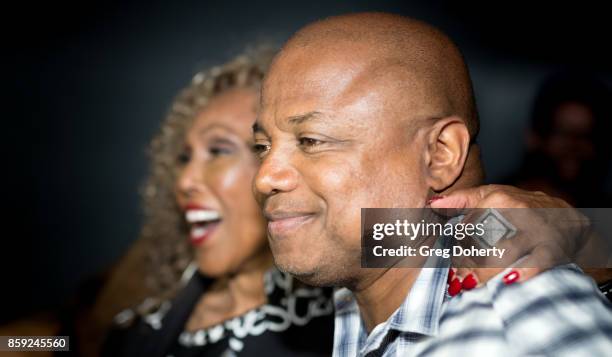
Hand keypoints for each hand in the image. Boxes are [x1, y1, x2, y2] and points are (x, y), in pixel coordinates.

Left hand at [429, 184, 590, 292]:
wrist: (567, 218)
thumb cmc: (520, 206)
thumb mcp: (490, 195)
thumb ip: (459, 201)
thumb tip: (431, 204)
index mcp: (496, 200)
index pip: (466, 230)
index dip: (455, 252)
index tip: (450, 269)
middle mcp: (515, 212)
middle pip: (480, 243)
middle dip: (466, 266)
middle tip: (457, 282)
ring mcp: (535, 231)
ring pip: (502, 254)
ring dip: (484, 273)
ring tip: (471, 286)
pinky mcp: (553, 249)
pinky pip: (535, 263)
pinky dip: (522, 273)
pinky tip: (508, 281)